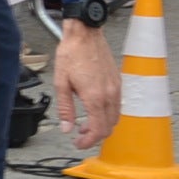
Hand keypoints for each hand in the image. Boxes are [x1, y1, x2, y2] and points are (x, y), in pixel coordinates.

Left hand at [53, 21, 121, 149]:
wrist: (85, 34)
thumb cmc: (72, 54)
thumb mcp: (61, 83)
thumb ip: (65, 109)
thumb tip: (67, 128)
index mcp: (95, 97)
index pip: (98, 129)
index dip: (88, 141)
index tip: (78, 144)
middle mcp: (109, 94)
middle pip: (109, 127)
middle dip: (95, 136)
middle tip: (80, 137)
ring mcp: (116, 88)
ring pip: (115, 117)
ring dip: (102, 126)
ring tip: (84, 125)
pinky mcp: (117, 82)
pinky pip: (117, 106)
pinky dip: (107, 114)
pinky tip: (93, 111)